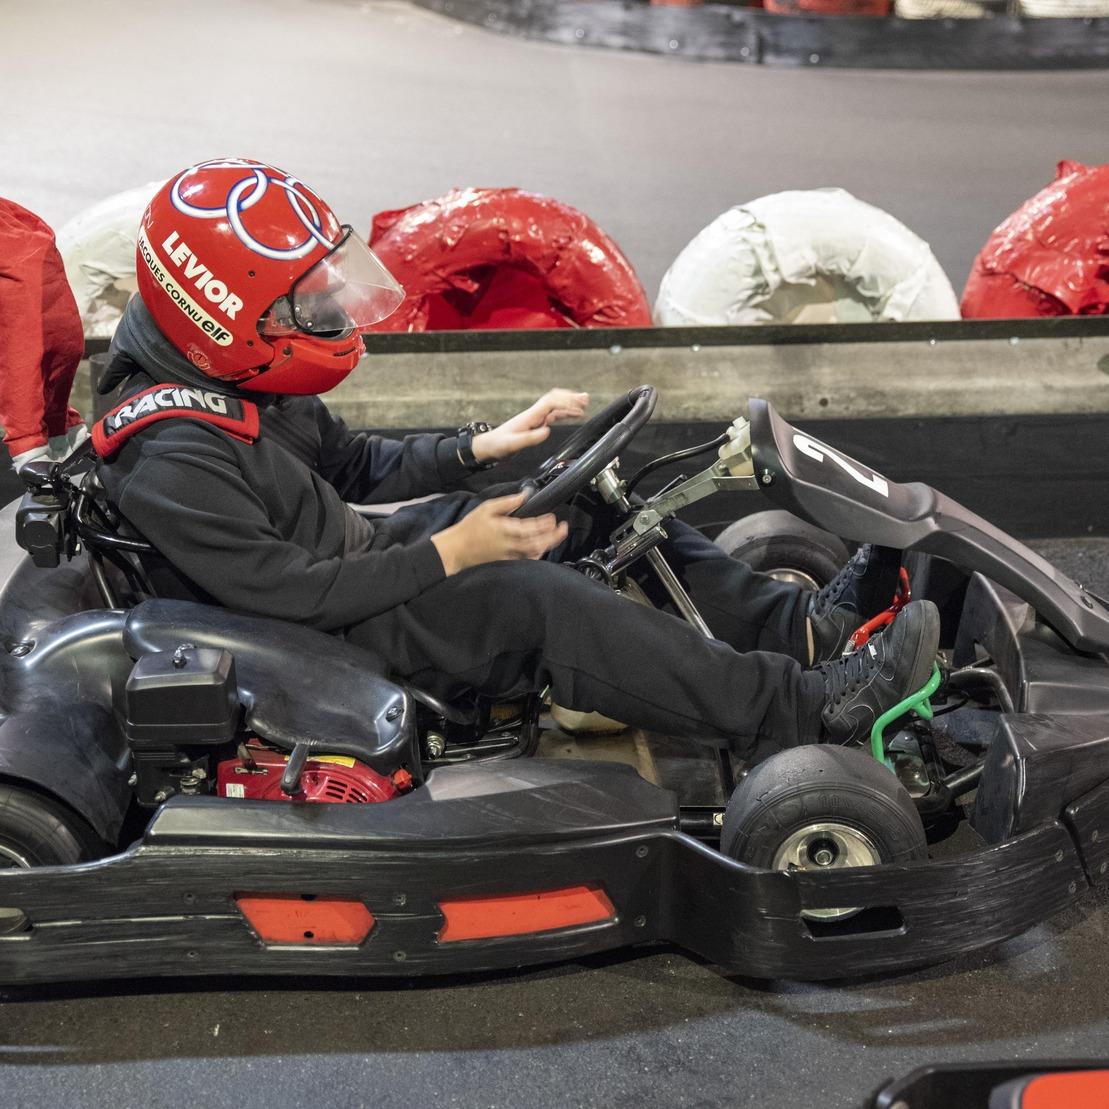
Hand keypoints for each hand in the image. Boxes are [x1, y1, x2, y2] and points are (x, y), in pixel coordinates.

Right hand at [430, 491, 568, 575]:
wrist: (457, 550)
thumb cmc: (470, 528)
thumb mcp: (486, 509)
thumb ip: (507, 502)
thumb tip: (524, 495)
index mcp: (505, 530)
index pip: (531, 528)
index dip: (545, 524)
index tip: (553, 518)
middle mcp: (510, 545)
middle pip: (538, 542)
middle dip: (553, 536)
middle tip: (563, 528)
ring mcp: (509, 556)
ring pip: (534, 553)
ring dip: (548, 545)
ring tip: (556, 536)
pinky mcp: (507, 562)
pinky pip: (527, 560)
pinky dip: (537, 554)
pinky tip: (542, 548)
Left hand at [472, 389, 588, 462]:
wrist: (488, 447)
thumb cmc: (498, 445)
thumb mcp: (512, 444)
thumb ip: (529, 438)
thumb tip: (547, 431)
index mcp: (529, 416)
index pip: (550, 403)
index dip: (565, 404)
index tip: (578, 409)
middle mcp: (533, 414)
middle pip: (554, 400)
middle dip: (570, 398)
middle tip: (585, 399)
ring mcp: (535, 418)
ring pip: (555, 406)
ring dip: (569, 404)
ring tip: (584, 404)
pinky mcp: (535, 424)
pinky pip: (552, 415)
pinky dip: (564, 413)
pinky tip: (571, 415)